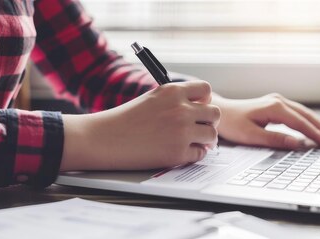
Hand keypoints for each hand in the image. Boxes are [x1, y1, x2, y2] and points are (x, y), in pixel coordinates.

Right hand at [60, 81, 219, 170]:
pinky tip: (180, 152)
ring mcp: (181, 132)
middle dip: (209, 122)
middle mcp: (181, 109)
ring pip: (211, 135)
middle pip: (215, 113)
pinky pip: (199, 154)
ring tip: (192, 142)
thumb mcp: (152, 99)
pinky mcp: (178, 153)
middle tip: (199, 129)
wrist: (104, 139)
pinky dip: (193, 155)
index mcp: (173, 91)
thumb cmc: (124, 120)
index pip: (206, 90)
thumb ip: (176, 101)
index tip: (199, 109)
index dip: (205, 101)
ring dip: (204, 139)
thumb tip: (202, 109)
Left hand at [212, 93, 319, 149]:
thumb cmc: (232, 124)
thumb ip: (275, 139)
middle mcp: (278, 101)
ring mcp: (278, 101)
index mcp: (273, 107)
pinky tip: (318, 129)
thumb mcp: (251, 136)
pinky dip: (310, 122)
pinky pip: (299, 113)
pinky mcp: (277, 104)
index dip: (316, 134)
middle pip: (307, 115)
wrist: (221, 112)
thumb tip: (297, 144)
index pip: (300, 123)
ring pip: (305, 113)